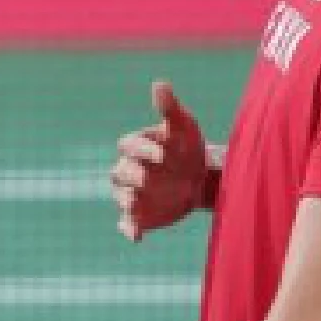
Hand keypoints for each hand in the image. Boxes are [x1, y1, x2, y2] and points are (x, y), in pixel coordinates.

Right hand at [110, 80, 207, 240]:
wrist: (200, 178)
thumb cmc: (188, 147)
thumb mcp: (184, 126)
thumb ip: (170, 108)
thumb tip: (160, 83)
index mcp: (136, 146)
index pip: (129, 145)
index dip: (143, 149)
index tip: (162, 153)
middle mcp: (129, 169)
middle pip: (119, 172)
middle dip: (132, 175)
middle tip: (147, 179)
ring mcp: (132, 193)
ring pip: (121, 197)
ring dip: (126, 201)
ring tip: (133, 205)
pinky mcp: (139, 216)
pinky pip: (127, 224)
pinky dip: (129, 229)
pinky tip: (136, 237)